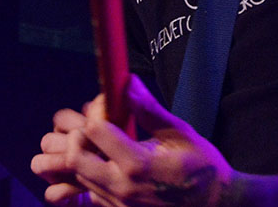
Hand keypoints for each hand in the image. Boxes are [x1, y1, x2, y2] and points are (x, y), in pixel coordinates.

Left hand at [34, 76, 236, 206]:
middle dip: (81, 135)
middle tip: (99, 124)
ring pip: (80, 176)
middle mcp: (123, 188)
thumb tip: (128, 82)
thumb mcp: (180, 134)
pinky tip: (113, 164)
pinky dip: (94, 176)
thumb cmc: (202, 168)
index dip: (97, 111)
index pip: (94, 131)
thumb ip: (149, 110)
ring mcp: (119, 205)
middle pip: (75, 158)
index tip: (109, 105)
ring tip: (106, 143)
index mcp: (138, 165)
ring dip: (85, 156)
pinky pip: (92, 192)